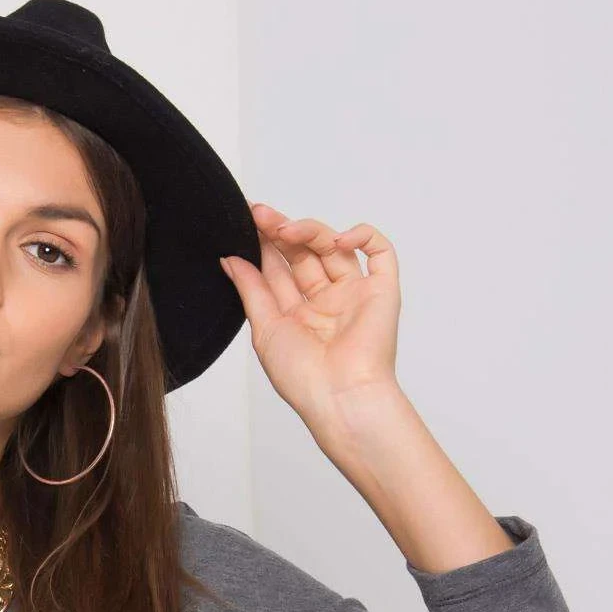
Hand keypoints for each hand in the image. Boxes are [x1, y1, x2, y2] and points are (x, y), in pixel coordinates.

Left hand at [220, 204, 400, 426]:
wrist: (339, 396)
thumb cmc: (302, 377)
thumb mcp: (264, 329)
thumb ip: (250, 290)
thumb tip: (230, 258)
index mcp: (297, 313)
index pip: (278, 268)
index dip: (263, 244)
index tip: (244, 221)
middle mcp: (325, 301)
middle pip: (303, 253)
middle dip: (281, 231)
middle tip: (260, 215)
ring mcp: (354, 293)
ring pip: (333, 247)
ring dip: (309, 231)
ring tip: (284, 229)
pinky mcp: (382, 290)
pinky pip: (380, 252)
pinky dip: (363, 236)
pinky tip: (339, 239)